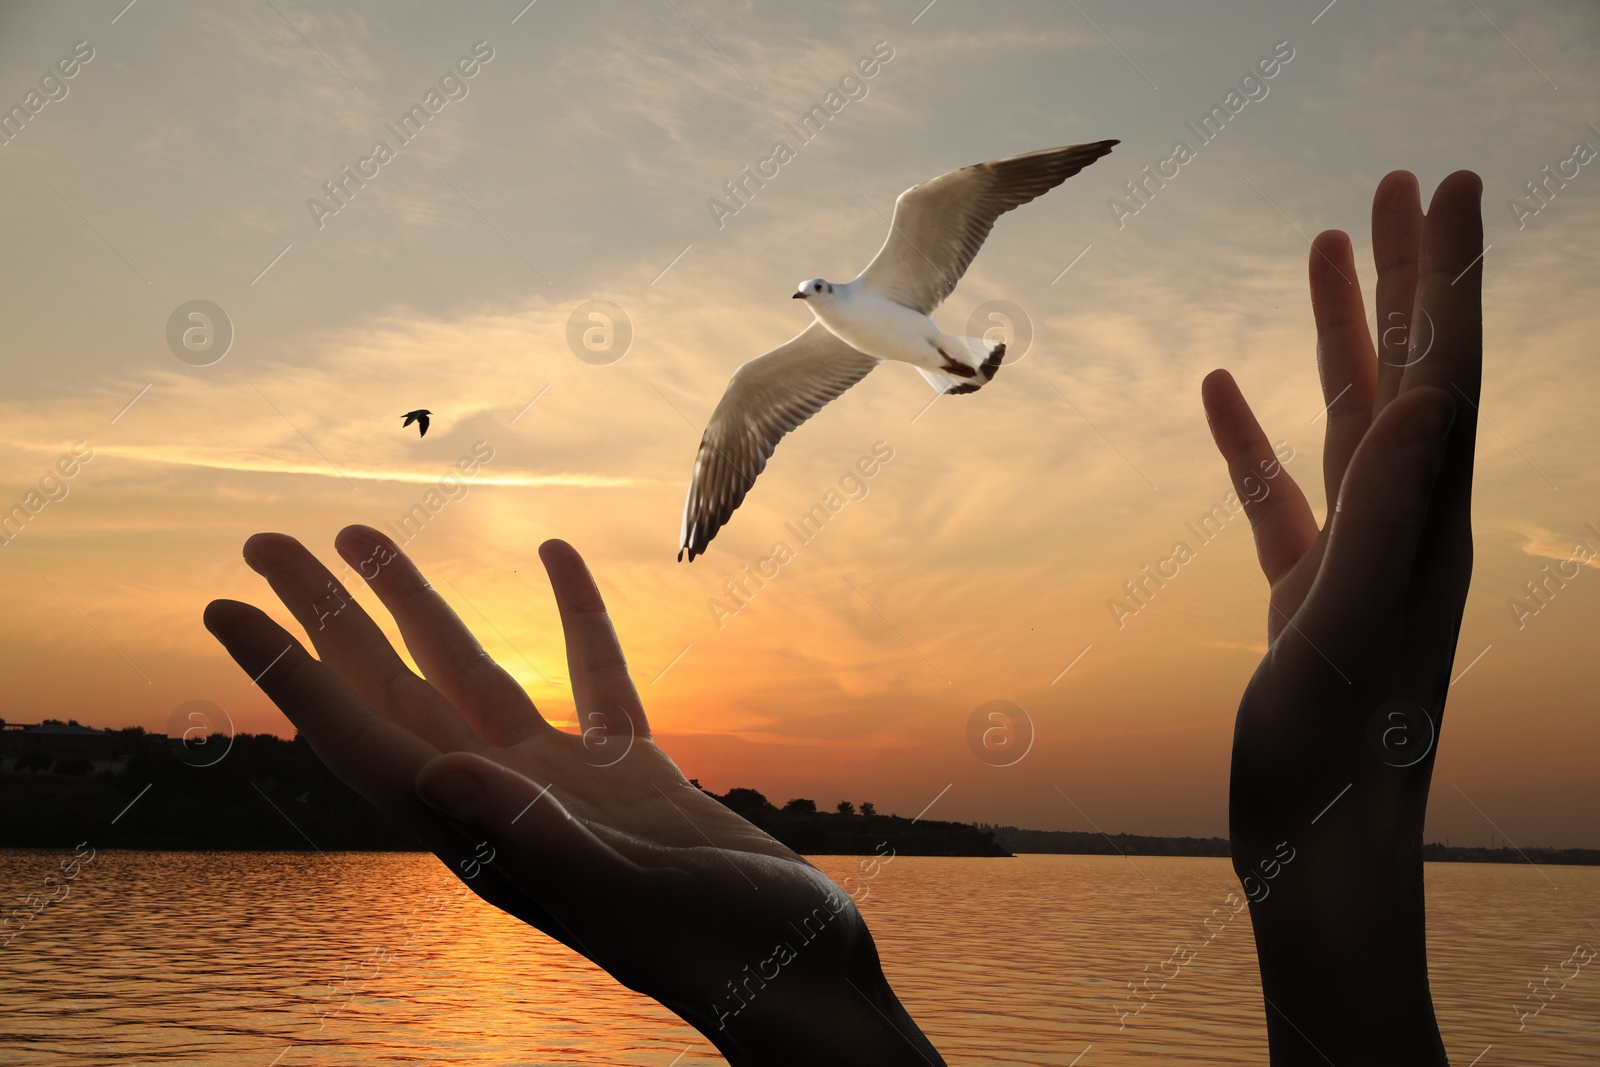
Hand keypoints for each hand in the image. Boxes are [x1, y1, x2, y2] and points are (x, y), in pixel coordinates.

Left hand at [205, 527, 941, 1065]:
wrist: (804, 979)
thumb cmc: (724, 952)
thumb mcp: (625, 895)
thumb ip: (535, 836)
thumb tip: (438, 774)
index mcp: (486, 834)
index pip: (364, 739)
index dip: (290, 672)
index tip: (226, 603)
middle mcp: (506, 804)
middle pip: (393, 693)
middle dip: (328, 618)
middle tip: (264, 541)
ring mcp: (568, 787)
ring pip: (474, 674)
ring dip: (416, 608)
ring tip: (364, 537)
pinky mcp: (633, 774)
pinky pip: (589, 675)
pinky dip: (571, 613)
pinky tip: (553, 555)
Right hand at [1201, 170, 1481, 1064]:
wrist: (1318, 859)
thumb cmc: (1333, 763)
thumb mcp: (1353, 628)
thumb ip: (1390, 514)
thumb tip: (1433, 394)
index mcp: (1425, 524)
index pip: (1446, 370)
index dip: (1446, 274)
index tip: (1445, 185)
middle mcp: (1405, 528)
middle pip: (1408, 373)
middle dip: (1404, 276)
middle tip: (1394, 186)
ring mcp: (1352, 558)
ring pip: (1348, 419)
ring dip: (1339, 333)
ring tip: (1322, 250)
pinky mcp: (1304, 594)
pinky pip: (1280, 491)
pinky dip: (1254, 434)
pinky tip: (1222, 391)